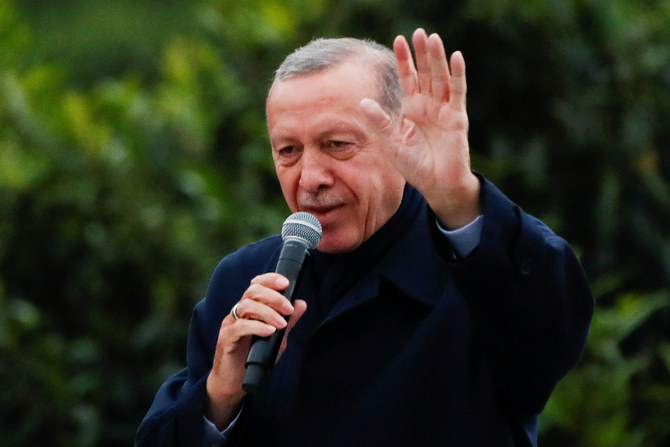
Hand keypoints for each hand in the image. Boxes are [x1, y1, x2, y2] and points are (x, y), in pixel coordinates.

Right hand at [205, 273, 306, 427]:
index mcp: (250, 308)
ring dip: (268, 312)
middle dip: (274, 297)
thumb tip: (301, 303)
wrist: (234, 382)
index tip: (286, 282)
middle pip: (253, 292)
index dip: (270, 279)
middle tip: (288, 309)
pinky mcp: (226, 338)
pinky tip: (270, 331)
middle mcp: (239, 312)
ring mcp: (231, 324)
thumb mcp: (277, 338)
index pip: (257, 285)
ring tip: (282, 324)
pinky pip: (240, 326)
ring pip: (247, 306)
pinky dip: (257, 326)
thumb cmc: (254, 357)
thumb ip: (288, 321)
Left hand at [362, 28, 479, 228]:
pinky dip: (457, 75)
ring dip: (438, 59)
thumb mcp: (391, 146)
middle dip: (422, 53)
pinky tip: (455, 57)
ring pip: (441, 78)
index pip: (408, 78)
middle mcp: (429, 106)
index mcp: (412, 109)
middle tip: (419, 32)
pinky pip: (457, 92)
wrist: (437, 185)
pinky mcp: (457, 118)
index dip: (405, 60)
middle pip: (426, 73)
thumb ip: (379, 124)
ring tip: (433, 38)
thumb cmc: (414, 168)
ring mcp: (444, 110)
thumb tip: (362, 102)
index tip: (398, 40)